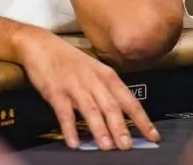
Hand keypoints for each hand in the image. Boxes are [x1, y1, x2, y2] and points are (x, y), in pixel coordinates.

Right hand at [14, 27, 159, 150]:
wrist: (40, 45)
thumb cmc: (68, 60)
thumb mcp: (94, 70)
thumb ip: (107, 90)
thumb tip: (121, 116)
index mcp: (106, 75)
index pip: (129, 100)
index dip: (141, 119)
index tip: (152, 135)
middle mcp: (93, 80)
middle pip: (111, 106)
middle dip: (120, 127)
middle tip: (127, 146)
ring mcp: (74, 86)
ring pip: (90, 109)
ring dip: (99, 129)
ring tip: (106, 147)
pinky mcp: (56, 91)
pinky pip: (64, 112)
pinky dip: (70, 128)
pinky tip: (74, 143)